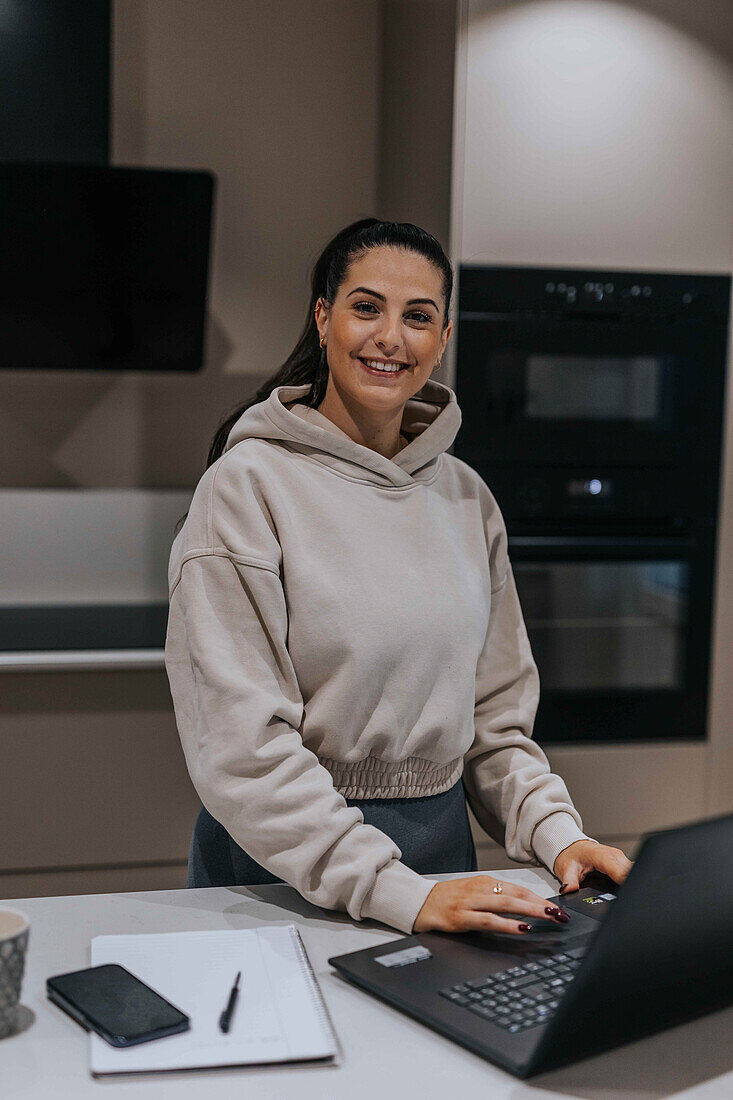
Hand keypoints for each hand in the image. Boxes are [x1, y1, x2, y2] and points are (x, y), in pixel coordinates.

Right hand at [412, 875, 572, 934]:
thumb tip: (524, 912)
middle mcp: (481, 888)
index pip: (520, 889)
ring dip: (531, 910)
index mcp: (486, 882)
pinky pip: (489, 920)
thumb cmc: (448, 900)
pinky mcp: (461, 916)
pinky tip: (521, 928)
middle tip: (562, 914)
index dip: (541, 899)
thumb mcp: (474, 895)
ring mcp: (471, 902)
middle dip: (543, 905)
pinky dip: (508, 924)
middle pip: (518, 895)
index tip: (559, 908)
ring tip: (550, 917)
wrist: (418, 902)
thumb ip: (496, 901)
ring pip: (507, 904)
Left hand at [553, 839, 632, 893]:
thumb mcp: (567, 870)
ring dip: (632, 883)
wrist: (574, 847)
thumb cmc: (572, 856)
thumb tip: (568, 890)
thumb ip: (569, 882)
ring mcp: (620, 858)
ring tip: (626, 896)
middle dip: (631, 886)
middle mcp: (614, 855)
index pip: (621, 871)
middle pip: (631, 873)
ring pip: (634, 872)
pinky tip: (624, 889)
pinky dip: (630, 880)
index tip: (627, 894)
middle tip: (626, 900)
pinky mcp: (622, 862)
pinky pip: (631, 872)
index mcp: (602, 856)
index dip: (626, 883)